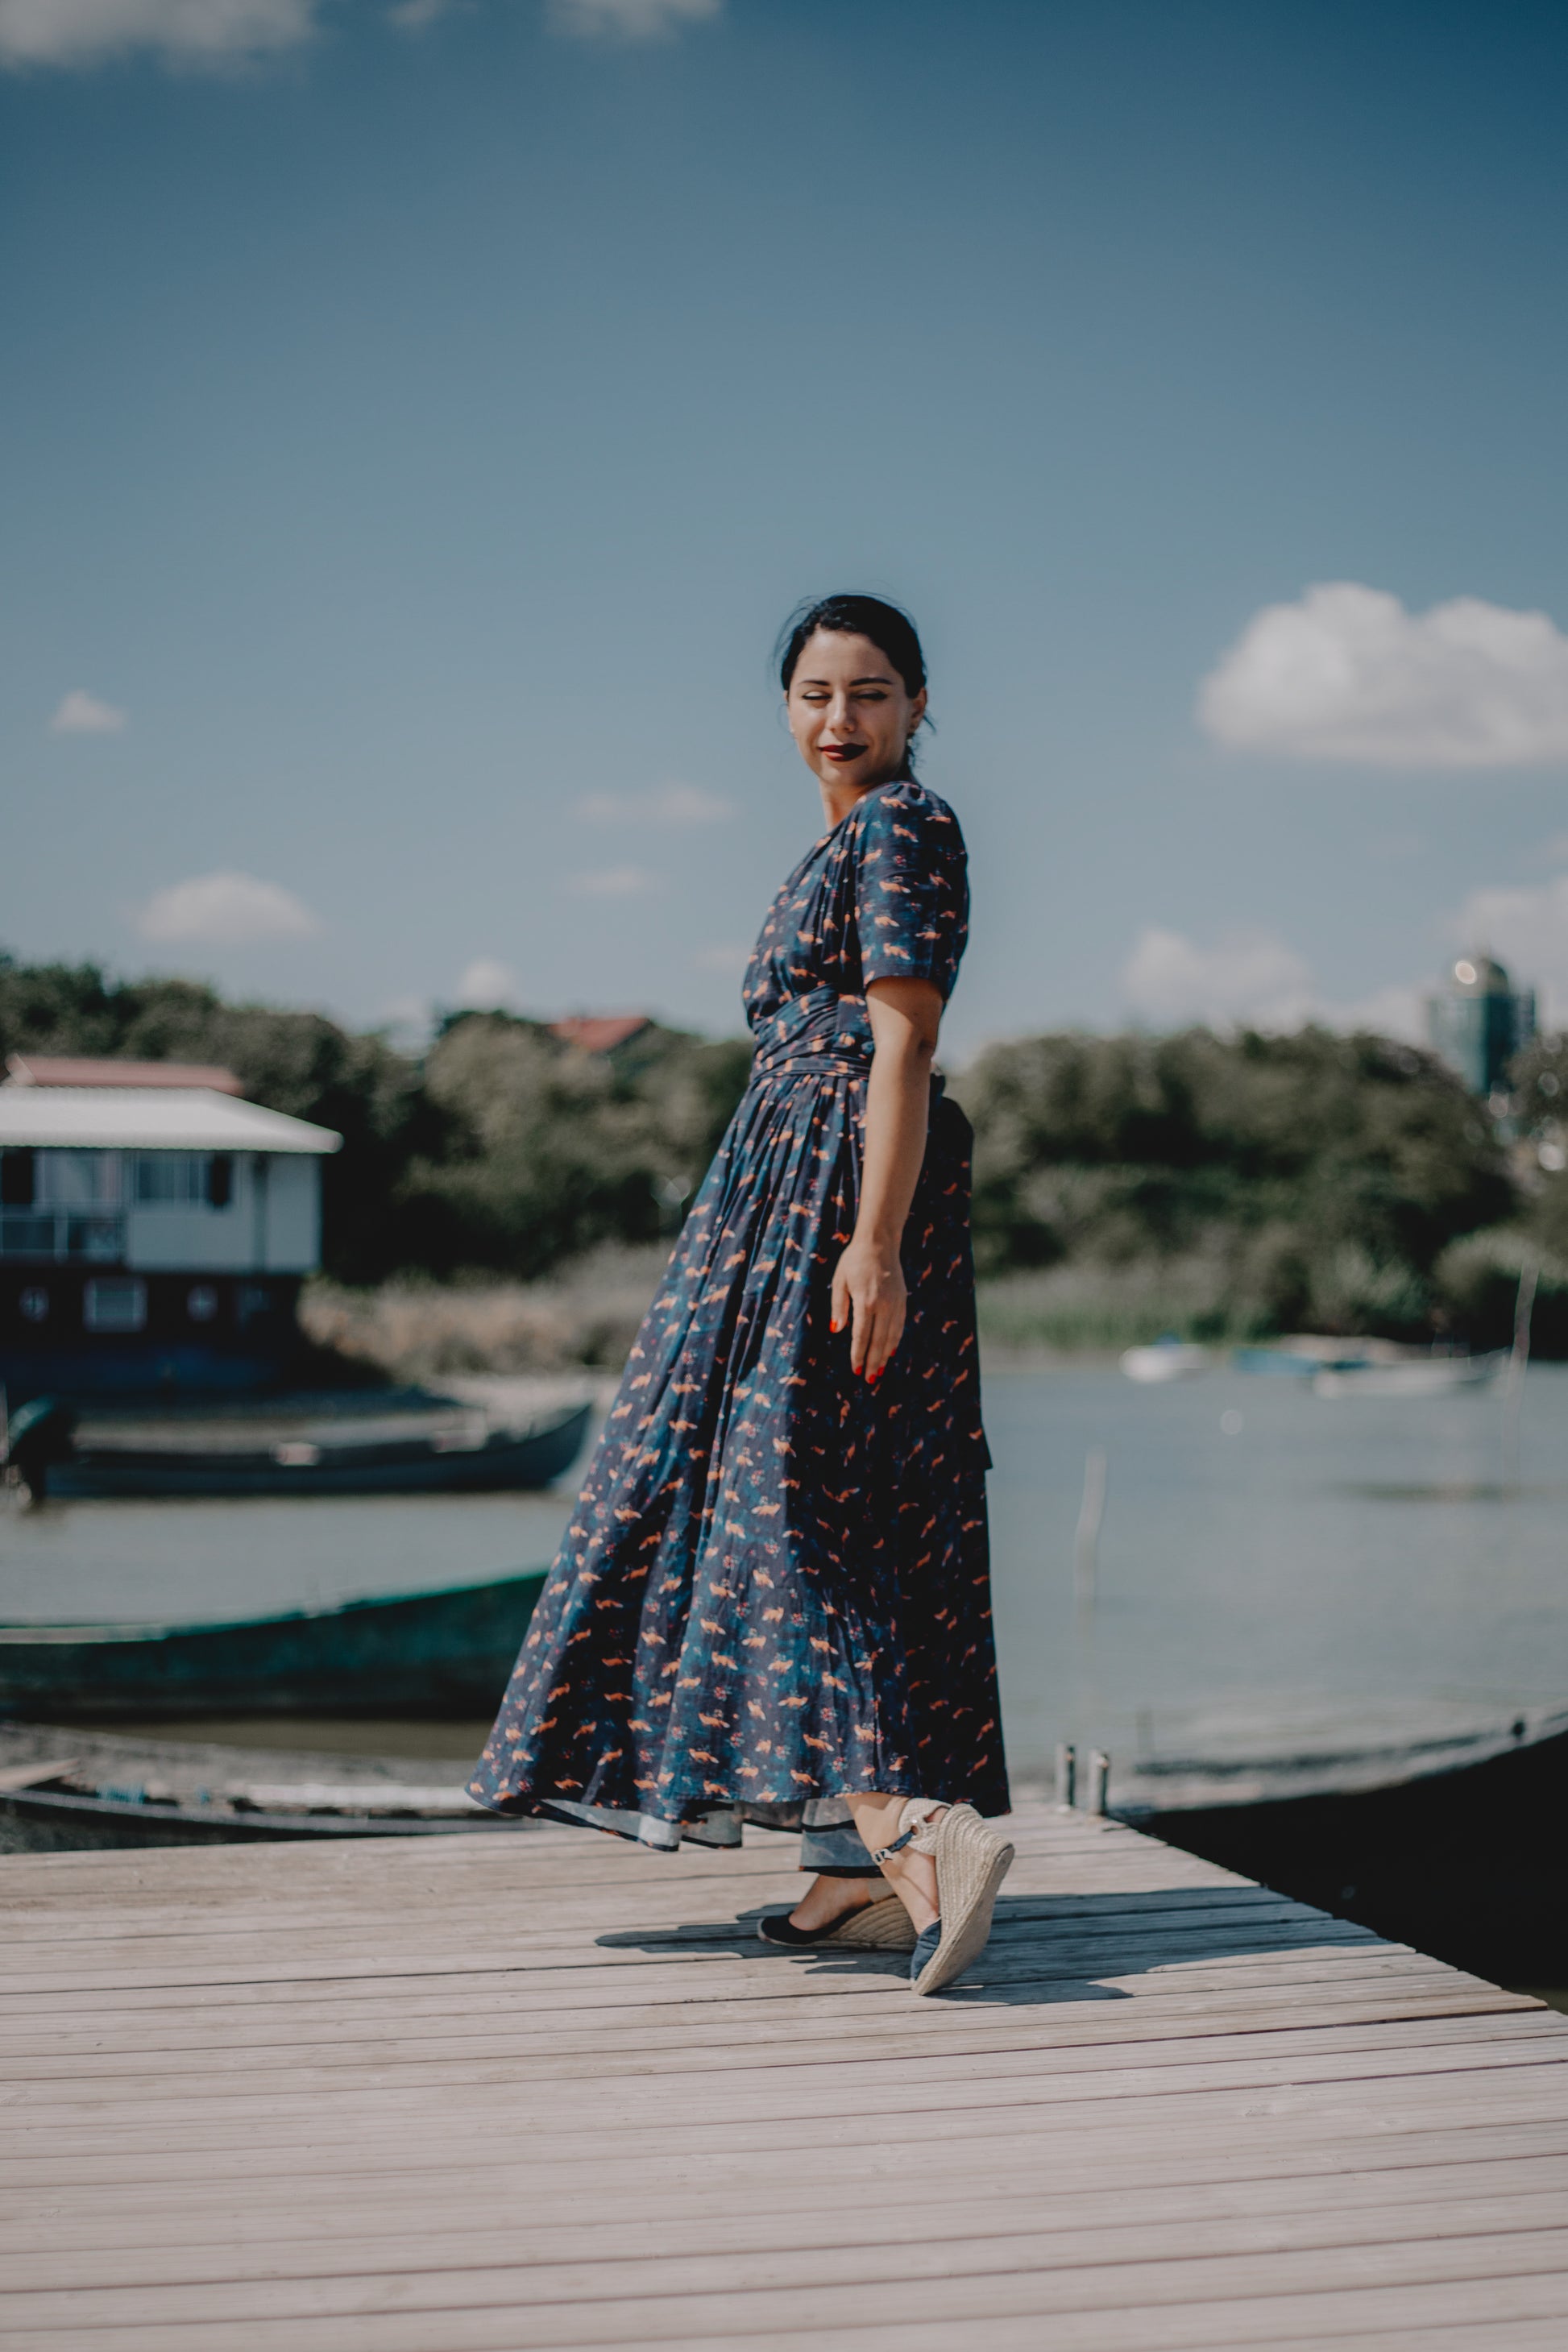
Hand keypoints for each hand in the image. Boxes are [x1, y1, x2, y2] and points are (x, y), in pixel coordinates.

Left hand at [830, 1231, 906, 1382]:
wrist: (880, 1243)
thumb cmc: (855, 1261)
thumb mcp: (840, 1281)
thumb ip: (839, 1306)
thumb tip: (837, 1330)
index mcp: (866, 1300)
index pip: (862, 1335)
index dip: (859, 1354)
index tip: (856, 1369)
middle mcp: (883, 1304)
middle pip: (878, 1340)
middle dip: (873, 1362)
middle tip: (870, 1380)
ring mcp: (896, 1303)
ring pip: (892, 1336)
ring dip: (885, 1356)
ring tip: (879, 1372)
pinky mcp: (902, 1300)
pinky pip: (899, 1326)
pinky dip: (894, 1341)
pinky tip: (889, 1352)